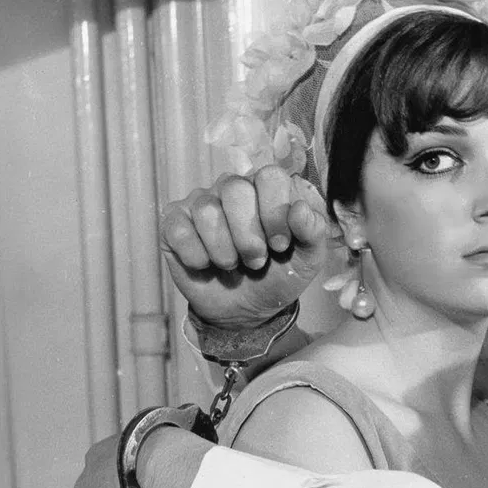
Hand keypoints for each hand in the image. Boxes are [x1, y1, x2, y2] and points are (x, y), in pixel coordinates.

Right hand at [161, 165, 329, 328]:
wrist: (246, 311)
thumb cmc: (278, 276)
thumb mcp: (307, 260)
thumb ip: (313, 232)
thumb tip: (299, 208)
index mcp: (268, 189)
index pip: (270, 176)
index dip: (275, 213)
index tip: (280, 245)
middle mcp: (233, 188)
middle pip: (235, 189)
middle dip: (248, 236)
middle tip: (256, 261)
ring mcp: (201, 202)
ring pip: (207, 211)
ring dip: (224, 250)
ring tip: (232, 265)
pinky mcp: (174, 222)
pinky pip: (178, 228)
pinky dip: (195, 255)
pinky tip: (205, 265)